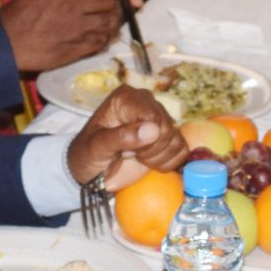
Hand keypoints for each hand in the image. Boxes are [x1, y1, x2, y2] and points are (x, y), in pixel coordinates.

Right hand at [0, 0, 148, 72]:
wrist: (4, 42)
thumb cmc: (20, 12)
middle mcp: (73, 4)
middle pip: (110, 2)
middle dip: (115, 5)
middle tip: (113, 9)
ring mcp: (75, 28)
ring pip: (109, 23)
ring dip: (113, 23)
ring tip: (107, 24)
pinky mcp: (75, 49)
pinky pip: (100, 42)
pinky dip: (104, 40)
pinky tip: (100, 38)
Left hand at [66, 85, 187, 191]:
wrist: (91, 173)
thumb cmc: (88, 156)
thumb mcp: (97, 147)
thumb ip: (121, 137)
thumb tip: (153, 129)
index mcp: (126, 98)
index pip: (151, 115)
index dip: (144, 138)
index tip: (124, 150)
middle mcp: (145, 103)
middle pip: (166, 127)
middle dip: (149, 149)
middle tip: (129, 154)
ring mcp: (159, 119)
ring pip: (175, 140)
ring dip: (157, 157)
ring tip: (137, 158)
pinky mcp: (168, 138)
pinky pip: (182, 150)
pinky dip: (168, 162)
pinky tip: (150, 162)